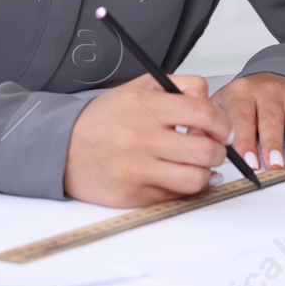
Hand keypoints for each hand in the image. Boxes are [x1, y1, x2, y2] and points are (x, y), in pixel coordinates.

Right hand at [63, 74, 233, 206]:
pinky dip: (181, 189)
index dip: (223, 124)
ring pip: (195, 180)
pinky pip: (173, 197)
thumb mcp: (140, 88)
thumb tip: (214, 112)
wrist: (61, 147)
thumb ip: (181, 88)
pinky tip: (176, 177)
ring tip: (196, 165)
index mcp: (145, 106)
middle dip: (217, 151)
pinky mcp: (131, 195)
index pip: (205, 114)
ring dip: (203, 173)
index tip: (222, 129)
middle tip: (211, 148)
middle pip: (206, 151)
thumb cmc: (105, 118)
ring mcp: (135, 170)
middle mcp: (140, 138)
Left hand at [211, 72, 284, 172]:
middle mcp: (269, 90)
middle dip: (273, 142)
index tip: (247, 160)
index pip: (242, 116)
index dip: (245, 139)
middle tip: (274, 164)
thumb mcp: (221, 104)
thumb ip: (206, 124)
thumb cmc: (245, 99)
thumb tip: (194, 142)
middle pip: (271, 117)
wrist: (271, 73)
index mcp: (242, 93)